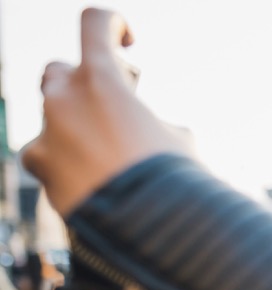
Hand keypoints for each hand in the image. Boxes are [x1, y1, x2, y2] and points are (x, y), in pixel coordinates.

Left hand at [22, 7, 193, 216]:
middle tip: (114, 109)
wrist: (149, 230)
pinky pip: (45, 154)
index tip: (127, 43)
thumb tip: (144, 129)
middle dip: (84, 85)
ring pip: (52, 115)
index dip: (113, 25)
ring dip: (75, 127)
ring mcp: (45, 132)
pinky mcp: (38, 166)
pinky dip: (65, 164)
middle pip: (60, 70)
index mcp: (101, 79)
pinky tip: (92, 183)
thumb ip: (148, 119)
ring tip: (108, 157)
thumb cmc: (173, 183)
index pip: (95, 22)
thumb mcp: (177, 139)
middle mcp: (64, 98)